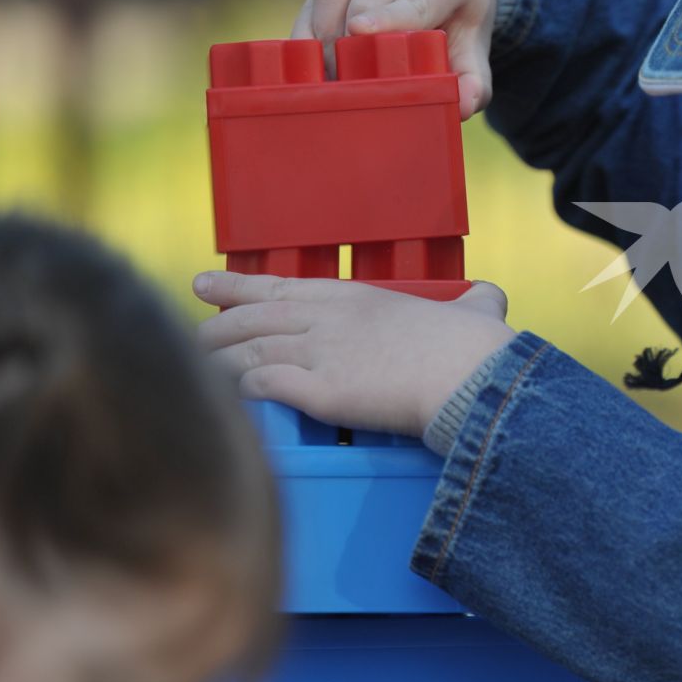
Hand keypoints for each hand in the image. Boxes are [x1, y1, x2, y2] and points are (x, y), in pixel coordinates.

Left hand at [194, 272, 516, 438]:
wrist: (473, 376)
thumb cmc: (477, 347)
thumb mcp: (475, 312)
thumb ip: (474, 304)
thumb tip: (491, 299)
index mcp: (358, 298)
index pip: (282, 288)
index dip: (238, 288)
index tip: (206, 285)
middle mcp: (329, 320)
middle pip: (253, 320)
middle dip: (215, 327)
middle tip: (189, 333)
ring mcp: (321, 354)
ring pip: (248, 352)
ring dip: (216, 361)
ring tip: (192, 369)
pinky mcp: (319, 393)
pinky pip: (262, 386)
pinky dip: (237, 390)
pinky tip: (223, 397)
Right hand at [293, 0, 498, 120]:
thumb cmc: (459, 19)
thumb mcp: (475, 47)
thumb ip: (474, 79)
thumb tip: (460, 107)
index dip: (387, 16)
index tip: (360, 31)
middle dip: (351, 40)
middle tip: (348, 84)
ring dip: (324, 36)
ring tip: (329, 77)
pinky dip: (308, 30)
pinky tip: (311, 62)